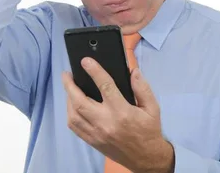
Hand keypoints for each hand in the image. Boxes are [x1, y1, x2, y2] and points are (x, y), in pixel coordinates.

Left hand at [62, 57, 174, 172]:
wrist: (146, 159)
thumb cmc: (149, 131)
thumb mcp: (153, 108)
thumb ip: (142, 88)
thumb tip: (133, 71)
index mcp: (122, 112)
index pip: (105, 86)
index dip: (94, 71)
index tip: (85, 61)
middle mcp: (106, 122)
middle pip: (80, 101)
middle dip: (70, 85)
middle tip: (66, 74)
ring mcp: (96, 133)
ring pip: (73, 114)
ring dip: (68, 99)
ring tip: (69, 88)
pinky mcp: (92, 141)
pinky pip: (74, 127)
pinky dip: (70, 113)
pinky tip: (72, 105)